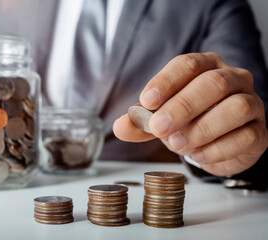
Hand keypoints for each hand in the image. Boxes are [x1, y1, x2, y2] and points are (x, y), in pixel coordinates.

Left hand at [114, 52, 267, 175]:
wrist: (214, 147)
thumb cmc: (187, 122)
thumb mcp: (158, 119)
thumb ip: (139, 122)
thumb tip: (121, 125)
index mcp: (206, 67)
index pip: (188, 64)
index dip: (167, 81)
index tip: (147, 100)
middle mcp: (234, 79)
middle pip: (214, 83)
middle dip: (183, 106)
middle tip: (159, 127)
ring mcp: (251, 104)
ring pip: (237, 107)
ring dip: (203, 128)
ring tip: (177, 144)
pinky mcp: (260, 133)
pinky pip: (247, 136)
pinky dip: (219, 148)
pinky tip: (198, 155)